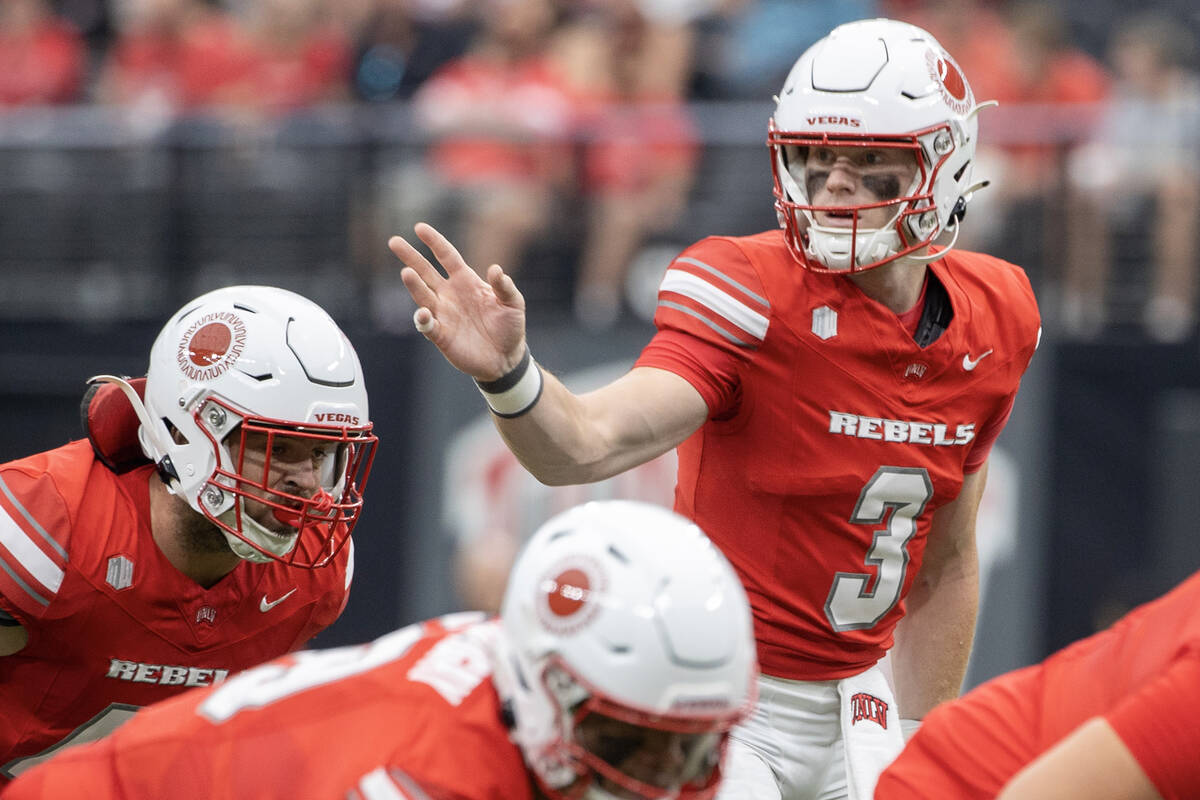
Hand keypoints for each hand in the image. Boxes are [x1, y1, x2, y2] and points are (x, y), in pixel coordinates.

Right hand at [390, 223, 527, 381]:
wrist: (506, 358)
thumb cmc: (510, 327)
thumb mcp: (513, 303)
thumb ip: (504, 286)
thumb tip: (495, 269)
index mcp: (466, 281)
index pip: (447, 256)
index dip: (434, 242)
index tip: (419, 228)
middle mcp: (450, 295)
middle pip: (426, 272)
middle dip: (410, 257)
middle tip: (394, 241)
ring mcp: (443, 314)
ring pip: (423, 296)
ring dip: (414, 285)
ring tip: (406, 273)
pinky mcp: (441, 335)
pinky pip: (427, 325)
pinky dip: (423, 320)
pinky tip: (423, 313)